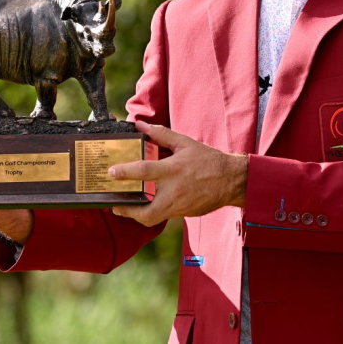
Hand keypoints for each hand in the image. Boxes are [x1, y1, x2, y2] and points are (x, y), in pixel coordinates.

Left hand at [109, 121, 247, 227]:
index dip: (125, 172)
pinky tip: (146, 205)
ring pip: (152, 218)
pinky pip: (163, 216)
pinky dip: (151, 212)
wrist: (231, 180)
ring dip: (136, 215)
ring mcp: (179, 205)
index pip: (144, 171)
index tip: (111, 172)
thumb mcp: (185, 143)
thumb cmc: (208, 160)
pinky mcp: (183, 213)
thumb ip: (161, 134)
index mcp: (173, 170)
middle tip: (115, 203)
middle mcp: (174, 190)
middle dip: (127, 209)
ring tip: (126, 208)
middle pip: (145, 209)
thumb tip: (140, 126)